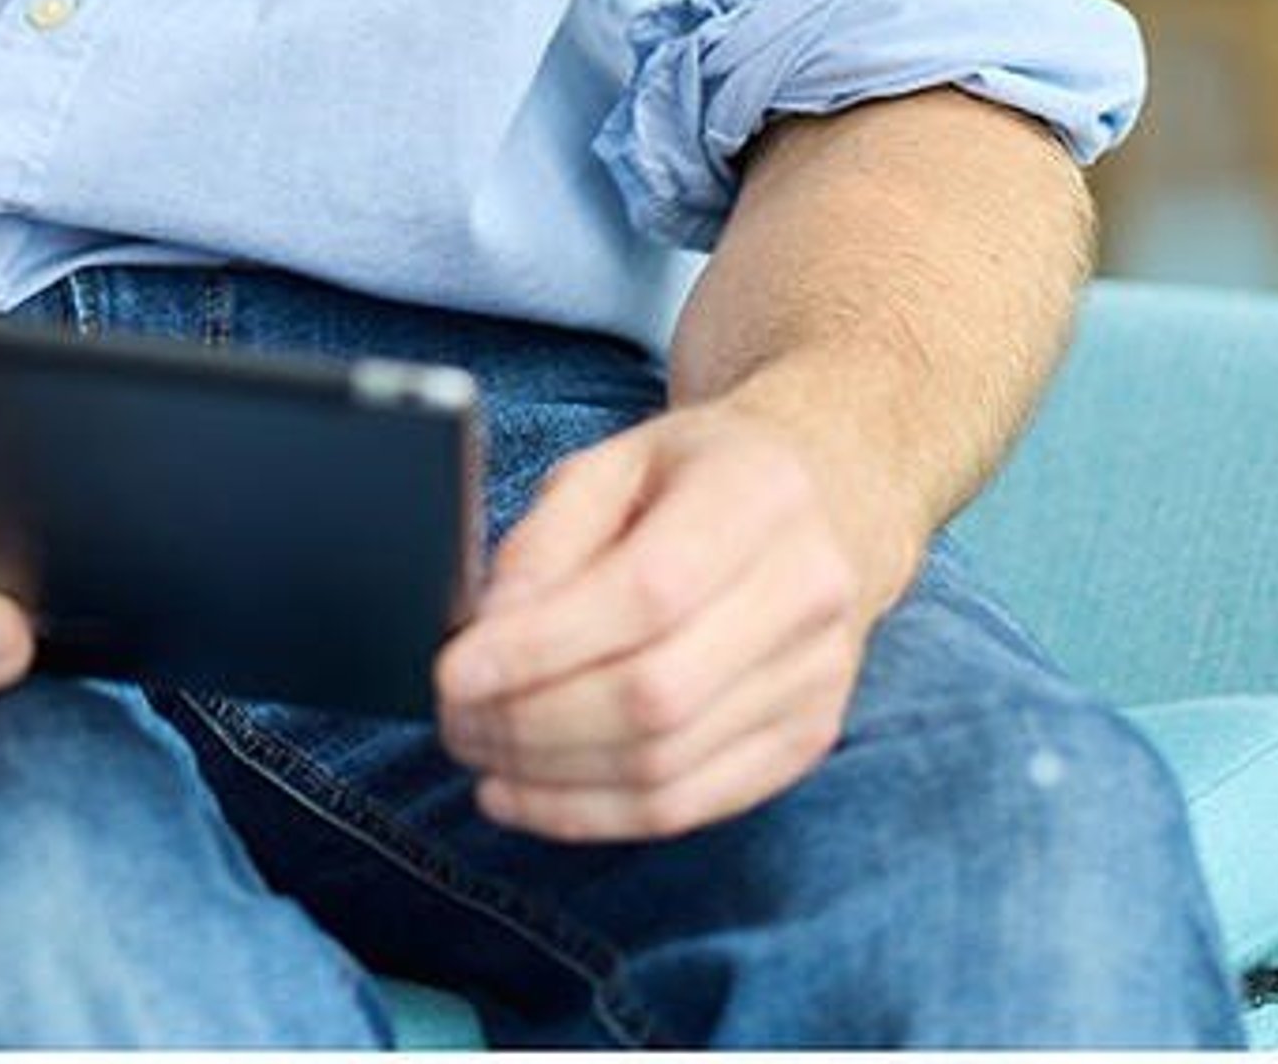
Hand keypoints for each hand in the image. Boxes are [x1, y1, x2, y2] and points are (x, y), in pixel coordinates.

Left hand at [430, 399, 916, 841]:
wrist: (824, 498)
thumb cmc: (698, 475)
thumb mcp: (616, 462)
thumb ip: (548, 539)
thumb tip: (487, 632)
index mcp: (758, 495)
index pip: (645, 594)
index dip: (540, 647)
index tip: (453, 671)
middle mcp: (805, 591)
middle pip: (655, 695)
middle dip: (532, 723)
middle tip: (452, 719)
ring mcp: (816, 678)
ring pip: (666, 767)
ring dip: (550, 778)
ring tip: (477, 754)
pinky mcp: (806, 740)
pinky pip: (688, 806)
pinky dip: (592, 814)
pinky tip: (525, 794)